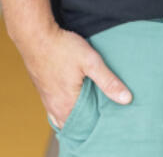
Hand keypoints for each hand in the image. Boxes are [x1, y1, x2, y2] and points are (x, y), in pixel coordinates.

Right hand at [15, 24, 131, 127]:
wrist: (35, 36)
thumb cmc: (62, 48)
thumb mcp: (91, 62)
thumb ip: (108, 82)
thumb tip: (126, 99)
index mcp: (67, 105)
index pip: (85, 127)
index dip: (98, 124)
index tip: (111, 118)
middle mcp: (55, 107)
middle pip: (74, 124)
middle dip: (88, 122)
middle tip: (103, 114)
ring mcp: (47, 100)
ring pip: (63, 117)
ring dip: (76, 115)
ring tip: (91, 108)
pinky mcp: (43, 91)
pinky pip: (55, 109)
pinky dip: (65, 108)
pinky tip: (73, 100)